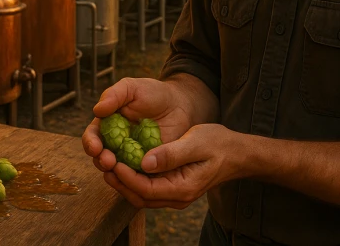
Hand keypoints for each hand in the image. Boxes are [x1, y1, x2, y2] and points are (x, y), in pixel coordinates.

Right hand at [81, 77, 195, 173]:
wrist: (180, 104)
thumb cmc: (153, 93)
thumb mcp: (132, 88)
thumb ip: (114, 95)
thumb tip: (97, 110)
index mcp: (108, 124)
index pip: (93, 136)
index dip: (91, 143)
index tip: (95, 148)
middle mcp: (116, 142)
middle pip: (101, 156)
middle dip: (101, 161)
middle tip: (108, 162)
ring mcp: (132, 155)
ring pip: (117, 169)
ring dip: (115, 172)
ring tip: (119, 169)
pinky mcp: (148, 164)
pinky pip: (138, 174)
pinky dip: (134, 178)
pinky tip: (136, 177)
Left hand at [105, 123, 242, 209]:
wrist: (236, 153)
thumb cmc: (218, 144)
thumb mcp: (195, 142)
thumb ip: (171, 154)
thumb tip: (144, 162)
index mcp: (182, 188)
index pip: (146, 189)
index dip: (126, 178)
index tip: (113, 162)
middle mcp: (177, 197)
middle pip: (140, 197)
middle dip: (119, 182)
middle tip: (104, 163)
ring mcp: (175, 195)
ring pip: (142, 195)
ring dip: (123, 182)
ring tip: (109, 163)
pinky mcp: (173, 187)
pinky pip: (148, 188)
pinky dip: (133, 179)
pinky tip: (124, 163)